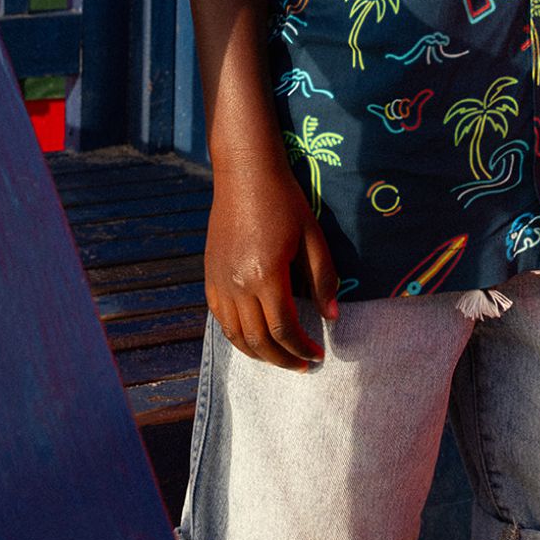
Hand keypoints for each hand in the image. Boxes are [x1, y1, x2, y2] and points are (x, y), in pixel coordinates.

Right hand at [204, 147, 339, 369]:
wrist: (245, 174)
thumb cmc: (284, 202)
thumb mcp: (312, 237)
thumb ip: (323, 279)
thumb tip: (331, 318)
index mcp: (266, 276)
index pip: (284, 329)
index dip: (302, 348)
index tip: (318, 356)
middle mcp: (237, 285)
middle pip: (259, 340)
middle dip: (283, 359)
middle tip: (302, 365)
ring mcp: (219, 282)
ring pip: (235, 335)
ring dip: (259, 354)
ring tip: (280, 358)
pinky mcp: (209, 276)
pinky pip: (220, 319)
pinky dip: (236, 336)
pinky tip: (254, 338)